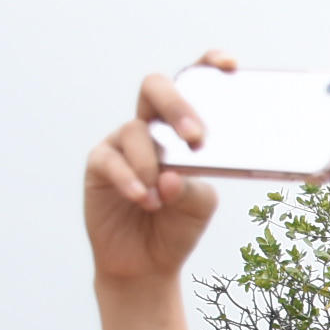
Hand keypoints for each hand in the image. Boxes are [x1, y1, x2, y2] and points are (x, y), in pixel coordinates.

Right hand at [84, 53, 231, 286]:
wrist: (147, 263)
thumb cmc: (178, 225)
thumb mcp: (200, 204)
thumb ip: (195, 186)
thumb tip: (173, 174)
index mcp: (182, 126)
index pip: (193, 83)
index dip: (208, 65)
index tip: (229, 65)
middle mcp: (152, 126)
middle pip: (156, 87)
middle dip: (177, 106)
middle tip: (195, 137)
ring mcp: (123, 142)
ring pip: (136, 130)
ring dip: (152, 165)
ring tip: (162, 199)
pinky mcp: (100, 164)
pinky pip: (111, 160)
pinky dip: (131, 180)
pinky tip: (145, 199)